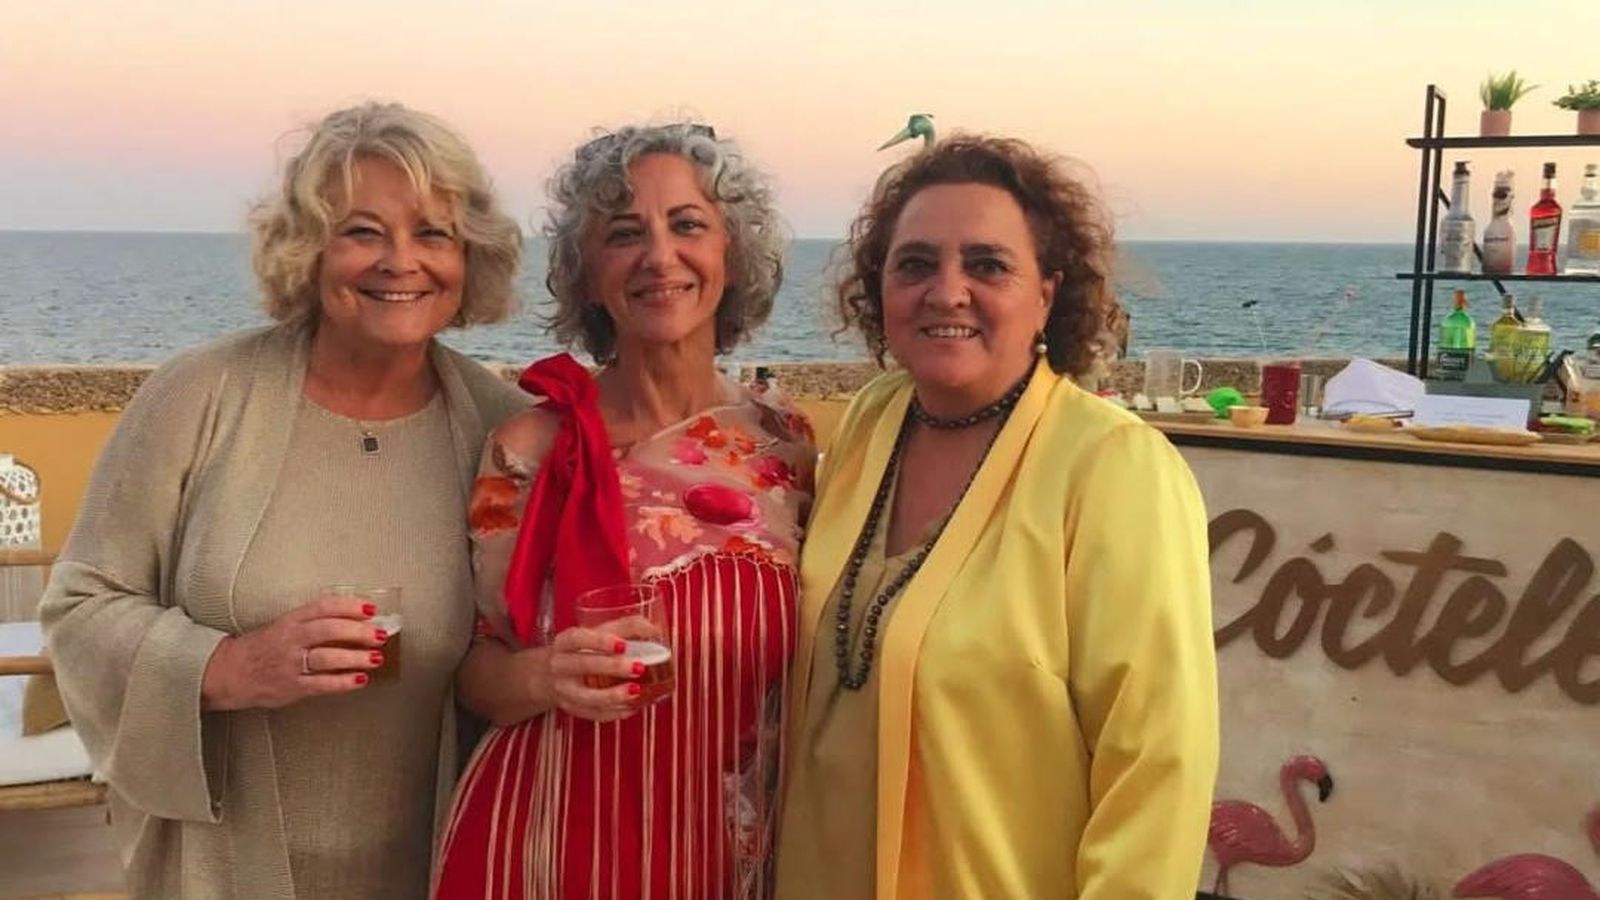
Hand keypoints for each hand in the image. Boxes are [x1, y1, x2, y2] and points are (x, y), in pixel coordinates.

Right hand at [201, 595, 387, 710]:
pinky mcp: (291, 687)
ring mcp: (290, 664)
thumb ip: (313, 624)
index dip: (348, 606)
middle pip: (328, 630)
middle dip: (358, 631)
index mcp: (289, 621)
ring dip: (355, 657)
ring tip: (376, 657)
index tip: (370, 608)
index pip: (322, 608)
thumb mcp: (283, 627)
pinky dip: (343, 682)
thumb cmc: (261, 648)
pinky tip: (361, 679)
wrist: (226, 673)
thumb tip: (355, 623)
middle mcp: (290, 640)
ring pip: (327, 658)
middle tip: (380, 634)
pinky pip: (322, 684)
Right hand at [545, 626, 643, 722]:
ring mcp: (563, 690)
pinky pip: (593, 714)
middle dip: (611, 667)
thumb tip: (654, 630)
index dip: (599, 641)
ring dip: (613, 695)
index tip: (623, 645)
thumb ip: (625, 627)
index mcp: (564, 642)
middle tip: (638, 667)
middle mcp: (559, 666)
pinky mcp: (571, 709)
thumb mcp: (598, 633)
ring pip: (586, 697)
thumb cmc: (583, 650)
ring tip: (636, 691)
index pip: (577, 639)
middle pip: (582, 666)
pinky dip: (614, 712)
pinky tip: (632, 707)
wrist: (551, 675)